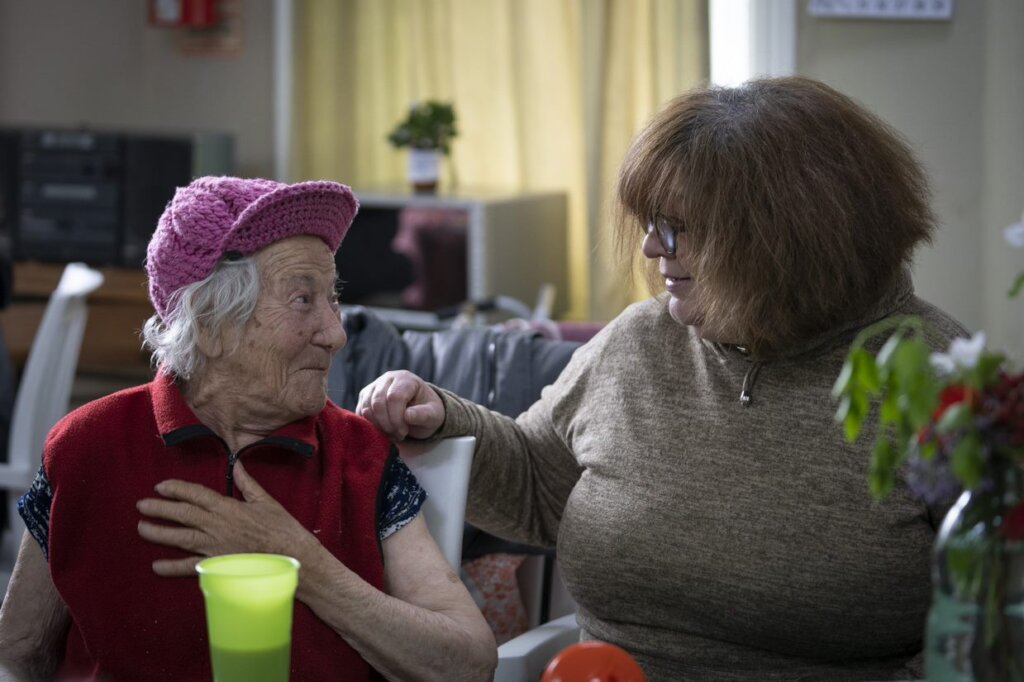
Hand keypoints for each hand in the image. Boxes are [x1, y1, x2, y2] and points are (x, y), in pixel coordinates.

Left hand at [136, 461, 316, 576]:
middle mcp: (217, 526)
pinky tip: (156, 566)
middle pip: (182, 514)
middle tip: (141, 505)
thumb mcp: (265, 501)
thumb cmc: (282, 528)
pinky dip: (172, 567)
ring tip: (141, 528)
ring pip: (180, 538)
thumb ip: (247, 483)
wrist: (292, 557)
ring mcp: (215, 547)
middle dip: (160, 508)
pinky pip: (190, 567)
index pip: (196, 494)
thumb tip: (237, 463)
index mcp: (229, 507)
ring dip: (159, 533)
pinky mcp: (217, 565)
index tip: (160, 486)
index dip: (176, 489)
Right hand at [356, 370, 444, 439]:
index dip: (396, 418)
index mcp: (406, 379)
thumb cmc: (427, 411)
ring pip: (367, 408)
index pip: (394, 397)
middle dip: (387, 424)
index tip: (404, 432)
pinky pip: (361, 413)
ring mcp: (374, 387)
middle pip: (378, 402)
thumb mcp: (433, 414)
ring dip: (378, 427)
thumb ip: (423, 415)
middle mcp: (387, 379)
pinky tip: (384, 431)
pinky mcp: (365, 397)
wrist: (419, 409)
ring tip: (392, 434)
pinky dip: (370, 426)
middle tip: (398, 435)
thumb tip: (407, 415)